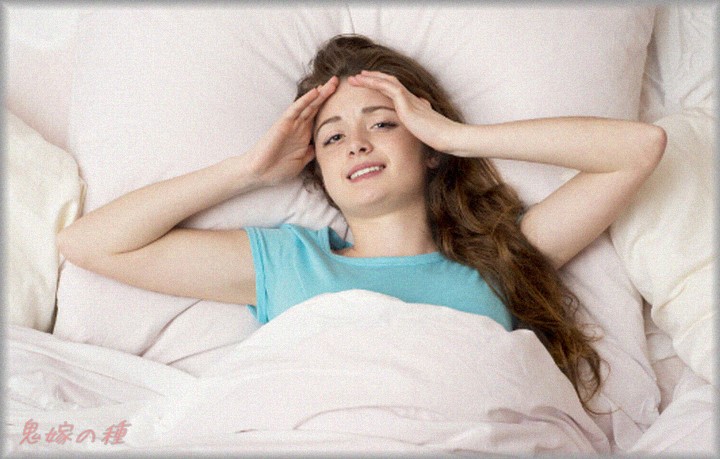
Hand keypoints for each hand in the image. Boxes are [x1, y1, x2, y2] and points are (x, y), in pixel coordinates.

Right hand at [247, 76, 338, 186]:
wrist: (260, 173)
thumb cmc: (277, 169)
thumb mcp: (301, 162)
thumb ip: (311, 153)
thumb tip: (322, 147)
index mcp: (304, 136)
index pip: (320, 118)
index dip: (331, 108)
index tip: (344, 100)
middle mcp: (299, 127)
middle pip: (316, 107)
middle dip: (327, 95)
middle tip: (339, 82)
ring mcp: (291, 124)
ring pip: (308, 105)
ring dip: (320, 93)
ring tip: (332, 83)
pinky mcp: (283, 123)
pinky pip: (296, 109)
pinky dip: (306, 100)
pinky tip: (315, 91)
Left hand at [348, 70, 463, 153]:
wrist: (448, 137)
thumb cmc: (438, 137)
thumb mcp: (424, 129)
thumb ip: (419, 121)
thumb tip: (420, 114)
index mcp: (413, 104)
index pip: (393, 90)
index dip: (380, 85)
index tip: (367, 83)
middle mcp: (410, 98)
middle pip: (388, 82)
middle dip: (372, 78)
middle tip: (357, 77)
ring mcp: (409, 99)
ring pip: (386, 81)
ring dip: (369, 78)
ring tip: (355, 77)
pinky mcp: (407, 104)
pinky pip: (389, 87)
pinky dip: (376, 82)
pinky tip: (365, 81)